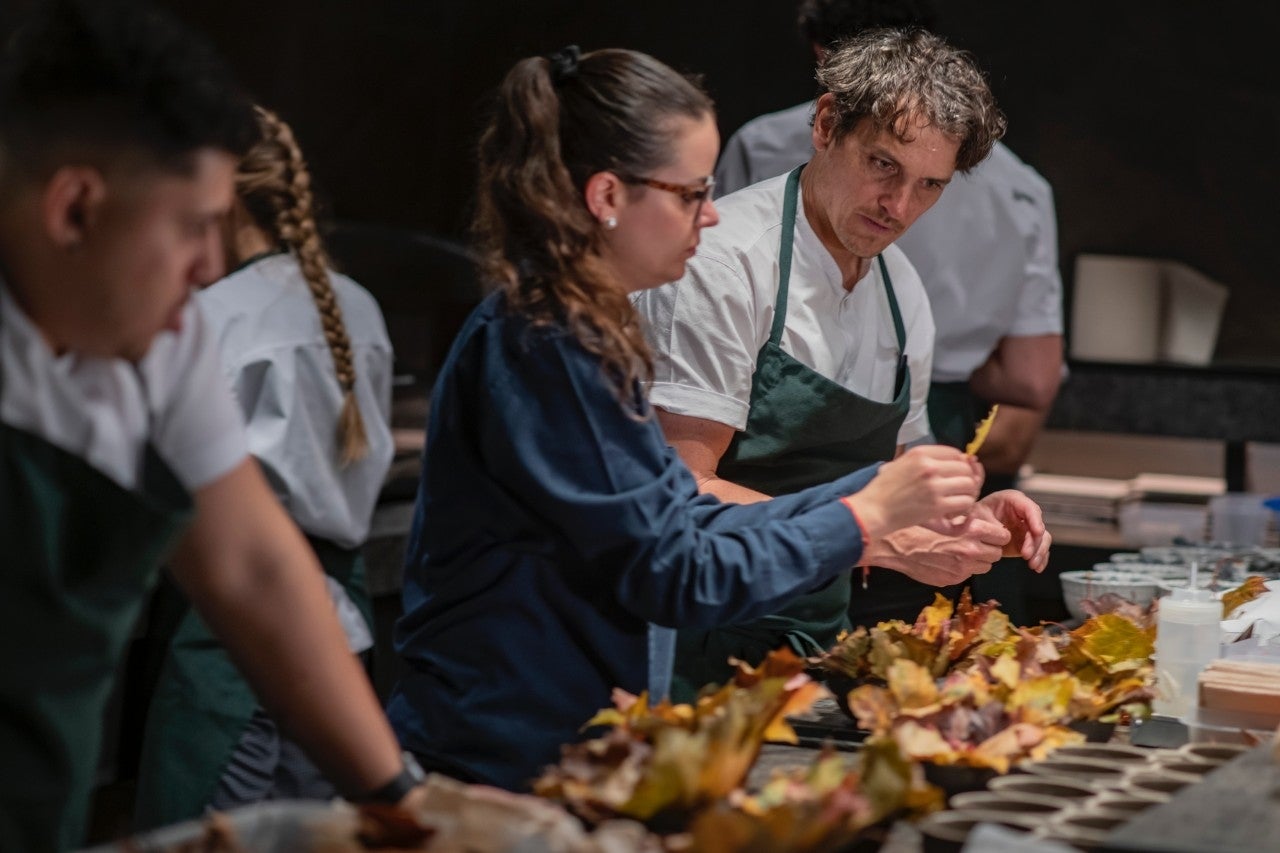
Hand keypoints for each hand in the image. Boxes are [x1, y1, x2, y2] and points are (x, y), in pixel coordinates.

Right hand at [842, 445, 981, 539]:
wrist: (874, 509)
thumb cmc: (885, 488)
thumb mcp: (901, 463)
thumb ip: (925, 460)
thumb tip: (956, 460)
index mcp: (920, 454)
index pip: (955, 453)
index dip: (960, 463)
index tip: (957, 473)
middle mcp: (929, 466)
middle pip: (965, 468)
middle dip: (966, 478)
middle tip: (959, 488)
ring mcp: (934, 486)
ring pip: (969, 484)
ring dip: (967, 492)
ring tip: (958, 498)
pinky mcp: (937, 505)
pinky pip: (964, 502)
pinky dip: (964, 506)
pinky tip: (955, 509)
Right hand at [864, 514, 1010, 585]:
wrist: (896, 545)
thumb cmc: (919, 525)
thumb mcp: (946, 514)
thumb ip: (968, 519)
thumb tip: (986, 523)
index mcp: (971, 530)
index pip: (1003, 536)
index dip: (998, 534)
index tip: (992, 533)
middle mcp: (970, 550)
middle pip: (997, 553)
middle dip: (990, 548)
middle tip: (979, 543)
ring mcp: (962, 568)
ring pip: (985, 566)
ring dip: (979, 560)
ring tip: (964, 552)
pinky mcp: (953, 579)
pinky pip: (968, 575)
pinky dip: (963, 568)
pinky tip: (950, 559)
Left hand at [975, 489, 1051, 571]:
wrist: (971, 529)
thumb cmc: (973, 517)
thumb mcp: (977, 516)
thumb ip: (990, 524)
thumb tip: (1005, 534)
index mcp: (1012, 499)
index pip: (1029, 508)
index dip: (1035, 520)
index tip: (1037, 532)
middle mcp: (1023, 512)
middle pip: (1038, 526)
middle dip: (1035, 542)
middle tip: (1026, 555)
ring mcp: (1027, 527)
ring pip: (1042, 538)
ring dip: (1039, 552)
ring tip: (1032, 565)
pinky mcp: (1027, 540)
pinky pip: (1039, 548)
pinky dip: (1040, 558)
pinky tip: (1037, 568)